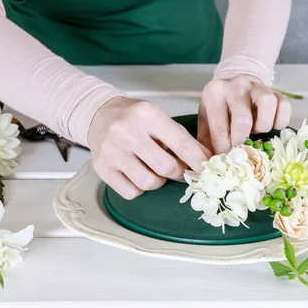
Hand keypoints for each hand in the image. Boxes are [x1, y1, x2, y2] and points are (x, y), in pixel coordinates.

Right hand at [88, 97, 210, 199]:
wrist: (100, 115)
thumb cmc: (136, 118)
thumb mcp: (162, 119)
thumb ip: (183, 139)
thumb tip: (207, 161)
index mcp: (148, 115)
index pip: (181, 144)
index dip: (198, 161)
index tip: (206, 170)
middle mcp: (127, 132)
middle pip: (166, 167)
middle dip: (178, 172)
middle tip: (177, 169)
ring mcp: (112, 151)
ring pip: (148, 183)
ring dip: (158, 181)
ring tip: (155, 170)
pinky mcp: (102, 167)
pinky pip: (130, 192)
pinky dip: (140, 189)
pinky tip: (138, 175)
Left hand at [198, 76, 291, 153]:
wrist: (233, 89)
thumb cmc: (219, 111)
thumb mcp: (206, 123)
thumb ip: (205, 144)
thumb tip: (209, 169)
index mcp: (214, 93)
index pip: (219, 130)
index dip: (224, 150)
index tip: (226, 157)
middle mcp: (236, 85)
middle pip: (243, 120)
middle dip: (243, 142)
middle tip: (241, 148)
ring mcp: (257, 86)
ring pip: (267, 104)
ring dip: (263, 126)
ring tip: (256, 131)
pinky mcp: (276, 91)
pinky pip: (284, 106)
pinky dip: (280, 121)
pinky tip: (270, 125)